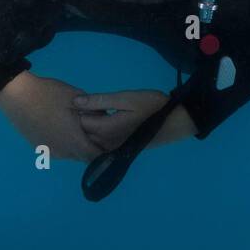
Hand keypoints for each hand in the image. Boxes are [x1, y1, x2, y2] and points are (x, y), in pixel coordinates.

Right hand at [0, 71, 103, 161]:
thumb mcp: (78, 99)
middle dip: (91, 146)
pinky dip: (64, 143)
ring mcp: (48, 151)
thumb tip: (105, 119)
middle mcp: (62, 152)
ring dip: (77, 145)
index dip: (106, 150)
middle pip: (83, 156)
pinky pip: (58, 150)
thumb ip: (95, 112)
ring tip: (77, 127)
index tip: (110, 139)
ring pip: (70, 154)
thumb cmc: (50, 95)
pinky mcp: (38, 147)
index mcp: (74, 142)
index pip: (96, 157)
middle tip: (95, 130)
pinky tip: (61, 127)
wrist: (17, 95)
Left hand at [72, 89, 197, 151]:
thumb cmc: (151, 106)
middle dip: (82, 120)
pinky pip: (98, 146)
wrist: (174, 122)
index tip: (84, 100)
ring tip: (98, 116)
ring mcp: (112, 149)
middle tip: (91, 107)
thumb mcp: (126, 98)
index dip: (79, 109)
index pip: (79, 120)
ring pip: (89, 140)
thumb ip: (100, 100)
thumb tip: (75, 102)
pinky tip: (104, 127)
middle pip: (83, 133)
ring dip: (89, 129)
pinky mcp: (118, 151)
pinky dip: (96, 137)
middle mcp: (105, 143)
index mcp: (105, 129)